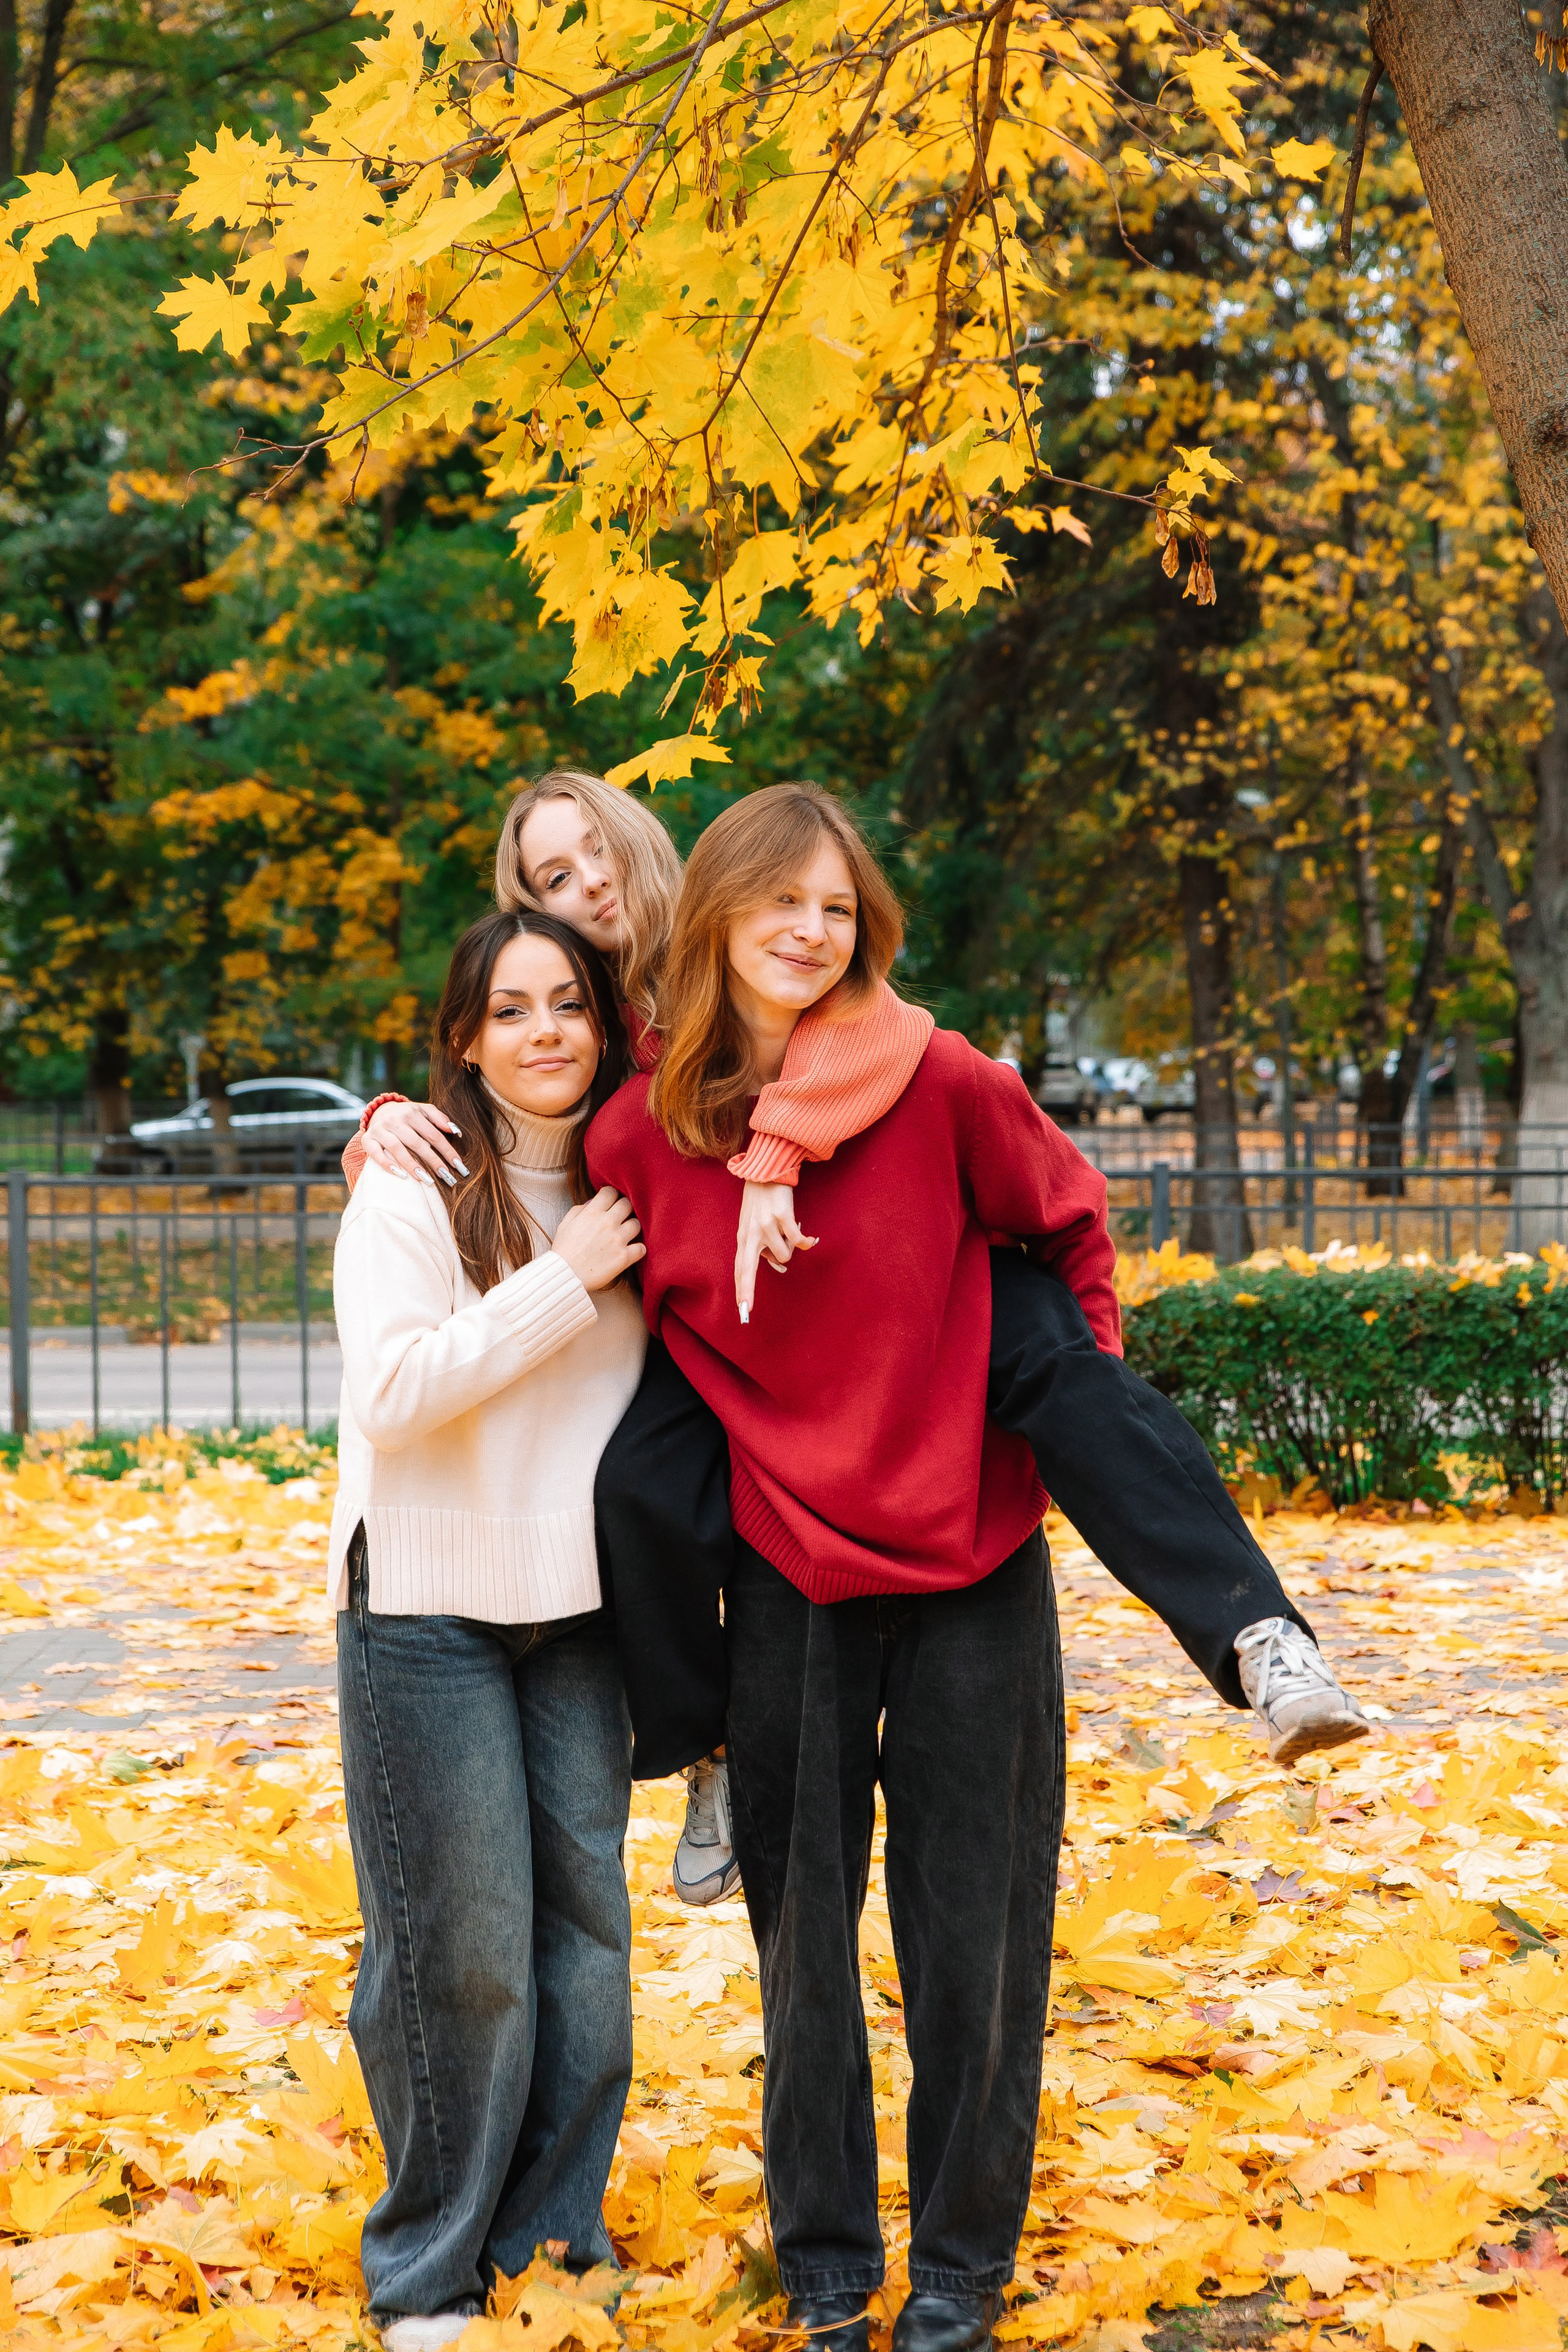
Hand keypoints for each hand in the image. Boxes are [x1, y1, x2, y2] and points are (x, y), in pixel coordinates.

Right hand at [363, 1099, 468, 1186]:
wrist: (379, 1111)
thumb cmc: (407, 1115)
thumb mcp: (424, 1111)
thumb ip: (439, 1118)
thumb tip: (455, 1131)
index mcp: (412, 1112)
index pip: (433, 1134)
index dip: (446, 1150)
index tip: (458, 1165)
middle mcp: (395, 1120)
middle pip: (417, 1143)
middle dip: (433, 1161)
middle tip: (445, 1176)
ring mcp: (380, 1129)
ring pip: (396, 1148)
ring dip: (411, 1165)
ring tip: (425, 1179)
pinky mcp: (368, 1139)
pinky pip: (376, 1153)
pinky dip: (387, 1164)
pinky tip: (400, 1174)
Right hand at [553, 1187, 645, 1292]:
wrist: (565, 1276)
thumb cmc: (564, 1251)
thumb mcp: (565, 1225)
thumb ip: (579, 1210)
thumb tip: (593, 1202)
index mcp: (592, 1213)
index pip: (611, 1192)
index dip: (611, 1195)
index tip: (610, 1202)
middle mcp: (607, 1223)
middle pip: (627, 1204)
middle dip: (624, 1209)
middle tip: (620, 1217)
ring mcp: (617, 1240)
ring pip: (637, 1224)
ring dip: (632, 1228)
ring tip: (625, 1234)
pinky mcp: (624, 1257)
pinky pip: (642, 1248)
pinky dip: (638, 1249)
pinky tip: (631, 1251)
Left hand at [734, 1181, 815, 1322]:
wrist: (768, 1171)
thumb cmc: (761, 1200)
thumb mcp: (753, 1223)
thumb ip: (762, 1245)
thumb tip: (781, 1265)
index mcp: (744, 1237)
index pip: (740, 1269)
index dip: (741, 1290)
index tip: (741, 1310)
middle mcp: (751, 1234)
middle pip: (748, 1271)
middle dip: (748, 1293)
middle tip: (747, 1313)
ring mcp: (766, 1225)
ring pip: (784, 1255)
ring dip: (792, 1249)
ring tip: (791, 1234)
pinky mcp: (782, 1216)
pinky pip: (798, 1241)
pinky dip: (806, 1242)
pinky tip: (810, 1239)